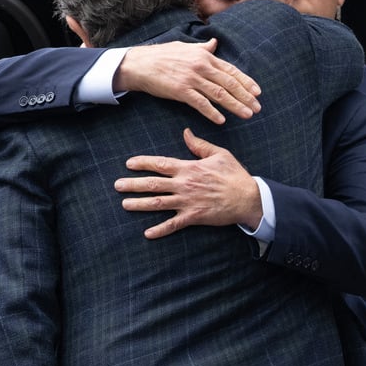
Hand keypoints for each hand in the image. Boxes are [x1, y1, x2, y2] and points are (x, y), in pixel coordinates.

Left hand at [114, 128, 261, 238]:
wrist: (248, 198)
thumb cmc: (234, 175)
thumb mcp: (219, 154)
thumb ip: (199, 145)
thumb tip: (186, 132)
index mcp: (189, 168)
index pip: (160, 164)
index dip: (143, 163)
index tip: (128, 164)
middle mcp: (184, 185)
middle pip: (153, 184)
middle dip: (133, 184)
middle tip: (117, 185)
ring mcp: (187, 202)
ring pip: (158, 204)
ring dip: (139, 204)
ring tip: (124, 204)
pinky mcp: (194, 217)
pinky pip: (173, 225)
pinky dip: (160, 230)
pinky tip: (147, 233)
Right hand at [115, 39, 260, 123]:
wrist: (140, 63)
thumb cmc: (161, 55)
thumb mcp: (185, 47)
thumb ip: (203, 48)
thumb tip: (215, 43)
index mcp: (204, 56)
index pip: (231, 70)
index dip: (246, 82)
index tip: (257, 92)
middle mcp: (201, 66)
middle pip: (229, 83)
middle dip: (245, 96)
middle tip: (257, 107)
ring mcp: (191, 78)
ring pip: (219, 94)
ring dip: (235, 105)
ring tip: (247, 114)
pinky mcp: (181, 90)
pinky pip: (200, 103)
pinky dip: (212, 112)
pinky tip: (222, 120)